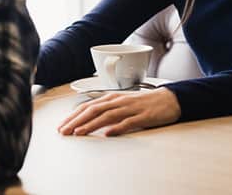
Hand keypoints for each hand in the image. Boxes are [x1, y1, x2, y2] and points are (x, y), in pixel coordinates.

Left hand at [58, 87, 180, 136]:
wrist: (168, 99)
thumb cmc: (143, 103)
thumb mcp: (121, 103)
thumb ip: (106, 109)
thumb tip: (88, 118)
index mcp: (112, 98)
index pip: (88, 106)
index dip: (73, 116)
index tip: (62, 125)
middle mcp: (118, 101)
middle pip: (93, 110)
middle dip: (77, 121)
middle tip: (64, 131)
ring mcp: (130, 108)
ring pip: (107, 116)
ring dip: (91, 124)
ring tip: (79, 133)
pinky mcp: (142, 116)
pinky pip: (128, 122)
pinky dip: (117, 128)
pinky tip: (107, 134)